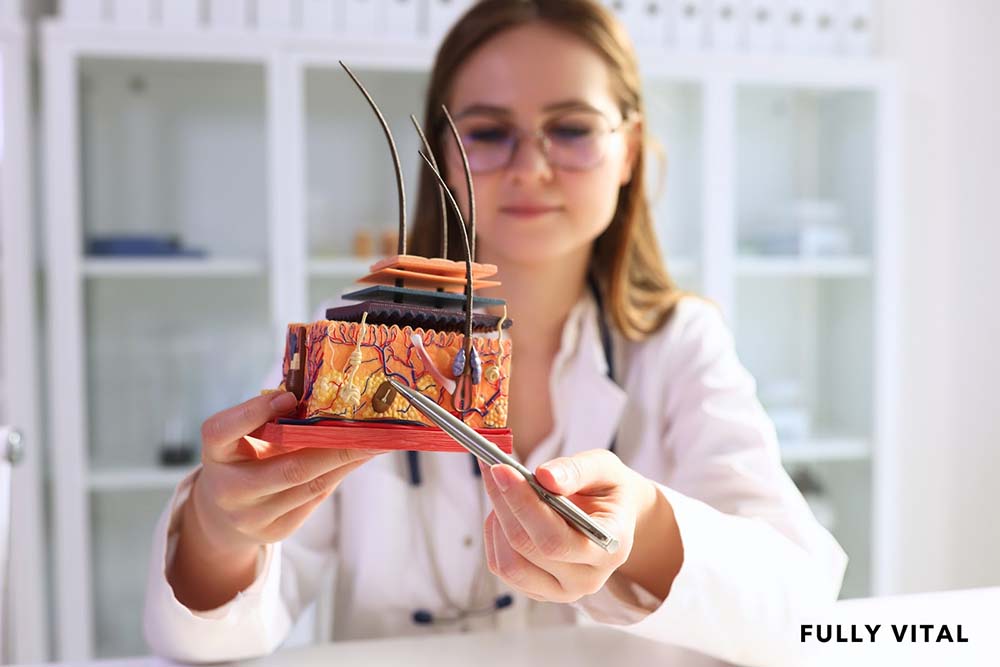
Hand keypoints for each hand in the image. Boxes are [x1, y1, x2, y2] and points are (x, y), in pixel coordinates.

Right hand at [190, 391, 380, 556]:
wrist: (223, 515)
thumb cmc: (241, 459)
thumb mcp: (241, 437)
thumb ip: (268, 418)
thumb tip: (321, 395)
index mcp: (215, 454)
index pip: (223, 431)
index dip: (253, 413)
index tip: (289, 396)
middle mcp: (228, 489)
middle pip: (288, 468)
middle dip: (334, 446)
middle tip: (367, 427)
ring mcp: (251, 516)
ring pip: (310, 485)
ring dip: (347, 461)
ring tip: (376, 441)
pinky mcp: (275, 531)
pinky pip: (315, 498)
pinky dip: (340, 474)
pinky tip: (359, 458)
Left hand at [480, 449, 660, 603]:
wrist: (613, 516)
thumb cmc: (607, 489)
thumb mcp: (605, 467)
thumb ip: (578, 470)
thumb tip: (544, 476)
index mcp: (609, 548)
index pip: (556, 540)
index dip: (523, 504)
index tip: (502, 469)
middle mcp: (586, 578)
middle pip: (528, 549)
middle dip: (504, 503)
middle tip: (493, 467)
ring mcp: (561, 590)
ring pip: (509, 564)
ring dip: (496, 520)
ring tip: (505, 489)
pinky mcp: (538, 590)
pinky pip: (501, 567)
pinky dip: (494, 534)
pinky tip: (506, 510)